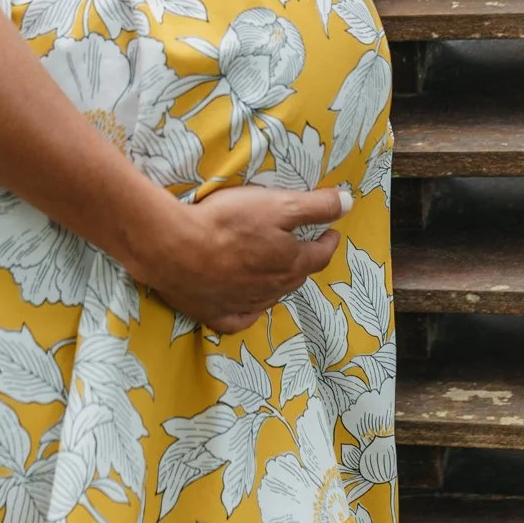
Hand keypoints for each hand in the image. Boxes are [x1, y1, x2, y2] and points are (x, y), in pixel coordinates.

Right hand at [139, 184, 350, 332]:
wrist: (174, 248)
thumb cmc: (228, 222)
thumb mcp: (278, 204)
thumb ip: (316, 206)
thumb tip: (349, 205)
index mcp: (290, 263)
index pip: (320, 254)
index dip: (328, 241)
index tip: (330, 232)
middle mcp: (272, 289)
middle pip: (296, 277)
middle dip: (304, 262)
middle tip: (305, 248)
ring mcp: (243, 304)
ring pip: (270, 296)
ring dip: (279, 284)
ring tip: (278, 270)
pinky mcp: (215, 313)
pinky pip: (239, 318)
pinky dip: (247, 311)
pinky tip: (248, 306)